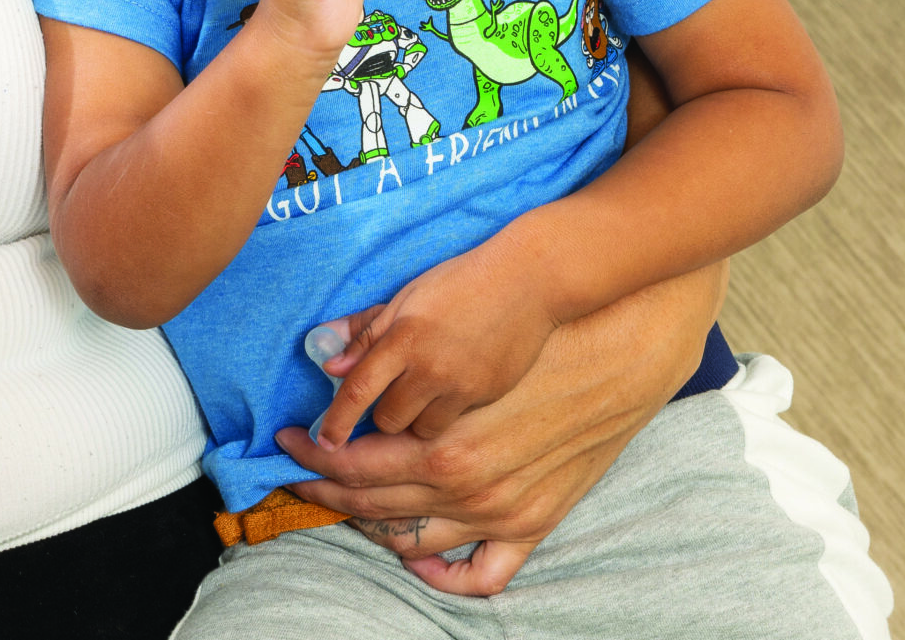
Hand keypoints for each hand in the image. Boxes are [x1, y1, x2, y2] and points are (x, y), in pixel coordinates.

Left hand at [274, 270, 710, 597]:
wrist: (618, 342)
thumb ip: (378, 344)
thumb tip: (324, 356)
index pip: (348, 463)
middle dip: (324, 488)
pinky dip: (442, 573)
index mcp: (438, 445)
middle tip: (297, 473)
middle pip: (371, 503)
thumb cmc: (529, 331)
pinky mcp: (535, 521)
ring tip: (348, 498)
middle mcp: (466, 489)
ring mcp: (502, 513)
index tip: (286, 441)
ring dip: (371, 523)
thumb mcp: (449, 334)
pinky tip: (417, 556)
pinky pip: (482, 574)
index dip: (308, 453)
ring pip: (413, 540)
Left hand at [310, 242, 557, 447]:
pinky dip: (443, 415)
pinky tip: (449, 392)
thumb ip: (366, 333)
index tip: (323, 443)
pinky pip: (454, 423)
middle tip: (384, 401)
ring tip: (419, 396)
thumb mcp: (405, 297)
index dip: (336, 422)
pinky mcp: (487, 397)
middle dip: (380, 417)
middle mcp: (430, 368)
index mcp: (403, 339)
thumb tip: (328, 361)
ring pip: (420, 430)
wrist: (526, 284)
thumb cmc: (459, 283)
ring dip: (412, 421)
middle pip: (387, 420)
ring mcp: (462, 387)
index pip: (358, 390)